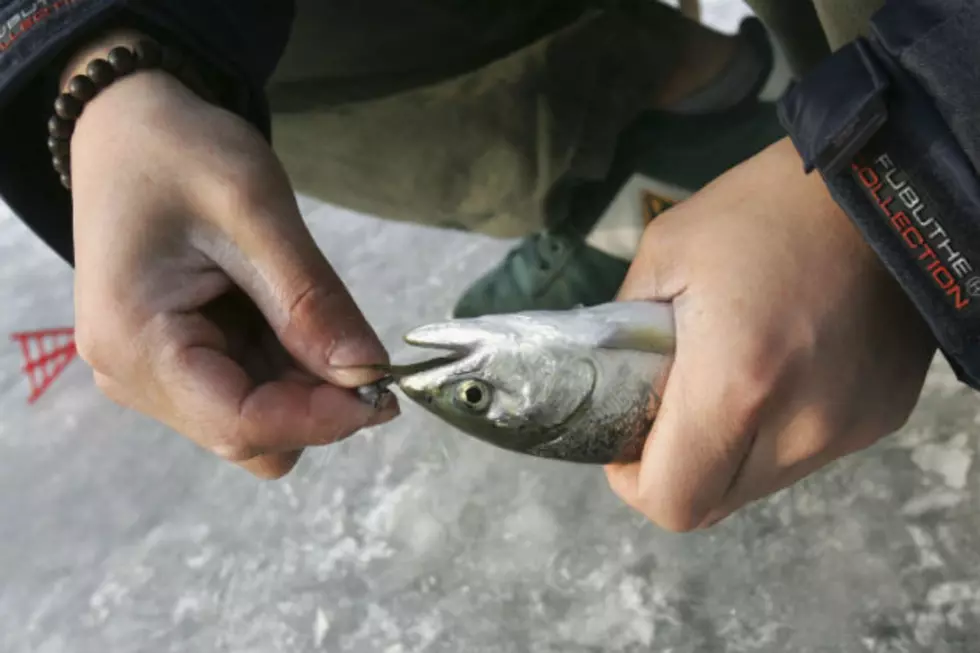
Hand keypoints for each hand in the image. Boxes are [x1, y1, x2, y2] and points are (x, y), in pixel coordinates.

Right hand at [69, 42, 396, 478]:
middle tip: (363, 345)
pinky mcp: (175, 364)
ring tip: (316, 313)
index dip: (321, 419)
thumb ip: (311, 301)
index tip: (386, 390)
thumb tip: (368, 374)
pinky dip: (287, 370)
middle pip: (249, 433)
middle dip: (317, 402)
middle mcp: (134, 377)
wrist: (126, 129)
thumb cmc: (179, 152)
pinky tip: (293, 318)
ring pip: (255, 422)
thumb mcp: (254, 210)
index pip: (240, 423)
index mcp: (136, 342)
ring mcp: (151, 375)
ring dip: (305, 386)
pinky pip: (246, 393)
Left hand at [605, 137, 935, 529]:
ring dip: (726, 452)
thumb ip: (625, 332)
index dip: (634, 482)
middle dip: (676, 467)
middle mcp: (801, 428)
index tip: (626, 439)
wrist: (883, 190)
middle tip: (668, 407)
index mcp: (737, 386)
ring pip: (759, 483)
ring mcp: (849, 431)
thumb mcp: (665, 253)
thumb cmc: (762, 210)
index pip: (673, 501)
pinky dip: (775, 432)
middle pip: (713, 502)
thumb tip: (611, 382)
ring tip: (728, 379)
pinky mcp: (882, 418)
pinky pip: (805, 454)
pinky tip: (780, 368)